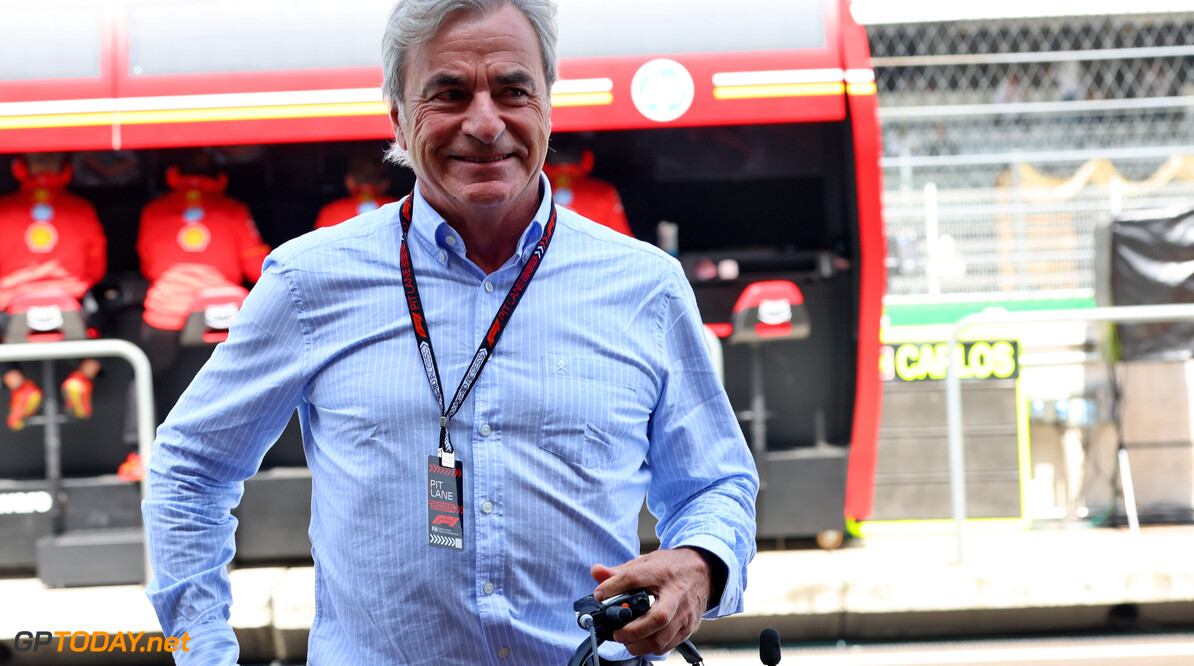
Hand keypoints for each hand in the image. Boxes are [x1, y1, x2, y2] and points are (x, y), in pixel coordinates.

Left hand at [590, 547, 710, 655]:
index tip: (599, 595)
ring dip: (640, 644)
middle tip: (617, 633)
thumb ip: (620, 571)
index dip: (614, 587)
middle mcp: (676, 593)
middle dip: (633, 630)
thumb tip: (596, 572)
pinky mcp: (688, 626)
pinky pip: (669, 644)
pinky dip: (652, 647)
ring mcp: (684, 612)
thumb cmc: (672, 567)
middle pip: (657, 618)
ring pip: (663, 637)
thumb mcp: (646, 562)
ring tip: (626, 641)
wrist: (704, 571)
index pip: (634, 578)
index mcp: (662, 572)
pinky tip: (642, 642)